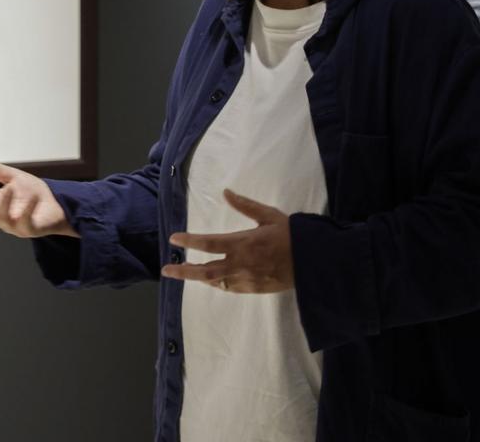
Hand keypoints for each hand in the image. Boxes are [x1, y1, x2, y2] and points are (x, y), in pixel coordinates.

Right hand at [0, 155, 76, 238]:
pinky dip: (28, 209)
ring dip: (4, 203)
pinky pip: (25, 222)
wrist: (56, 203)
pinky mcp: (28, 229)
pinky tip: (33, 197)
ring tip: (10, 188)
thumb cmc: (32, 192)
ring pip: (1, 219)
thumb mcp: (12, 177)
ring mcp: (13, 224)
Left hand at [161, 189, 293, 292]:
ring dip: (198, 278)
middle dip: (183, 271)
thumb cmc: (293, 236)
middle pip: (205, 270)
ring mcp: (247, 279)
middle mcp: (241, 264)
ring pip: (216, 281)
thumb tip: (226, 192)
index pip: (209, 244)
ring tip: (185, 272)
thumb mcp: (270, 216)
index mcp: (243, 243)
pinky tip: (211, 279)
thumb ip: (246, 205)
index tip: (174, 239)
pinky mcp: (254, 289)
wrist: (316, 264)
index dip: (189, 241)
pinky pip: (230, 288)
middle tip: (166, 270)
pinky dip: (218, 284)